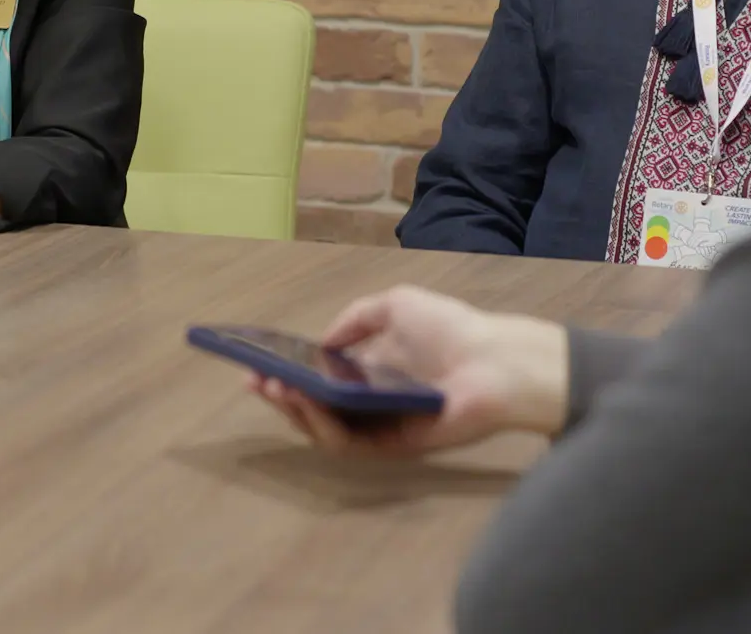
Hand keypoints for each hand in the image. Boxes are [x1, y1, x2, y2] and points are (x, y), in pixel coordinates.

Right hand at [250, 285, 569, 457]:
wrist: (495, 360)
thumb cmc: (451, 328)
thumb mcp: (396, 305)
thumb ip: (355, 319)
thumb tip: (321, 342)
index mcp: (371, 369)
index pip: (319, 377)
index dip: (286, 371)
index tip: (255, 361)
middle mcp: (371, 401)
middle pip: (313, 405)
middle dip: (280, 394)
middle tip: (256, 379)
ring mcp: (379, 425)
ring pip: (324, 429)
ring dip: (295, 411)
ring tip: (276, 388)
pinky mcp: (391, 447)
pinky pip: (348, 444)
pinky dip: (323, 425)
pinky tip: (309, 403)